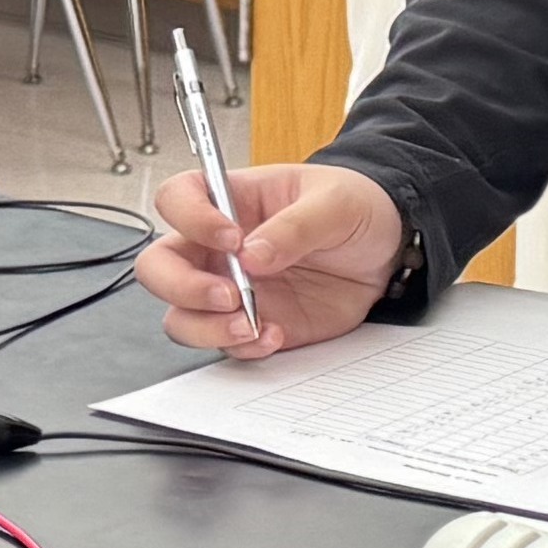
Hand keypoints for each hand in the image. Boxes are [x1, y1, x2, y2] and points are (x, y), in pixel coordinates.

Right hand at [134, 160, 401, 352]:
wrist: (387, 250)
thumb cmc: (355, 208)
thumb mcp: (335, 203)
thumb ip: (294, 226)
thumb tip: (253, 254)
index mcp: (232, 201)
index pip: (178, 199)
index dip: (190, 218)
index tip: (230, 238)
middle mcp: (217, 249)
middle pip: (159, 268)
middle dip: (182, 287)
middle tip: (229, 294)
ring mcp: (231, 290)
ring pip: (181, 316)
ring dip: (207, 327)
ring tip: (251, 324)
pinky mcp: (253, 324)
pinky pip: (225, 345)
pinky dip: (244, 348)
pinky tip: (275, 335)